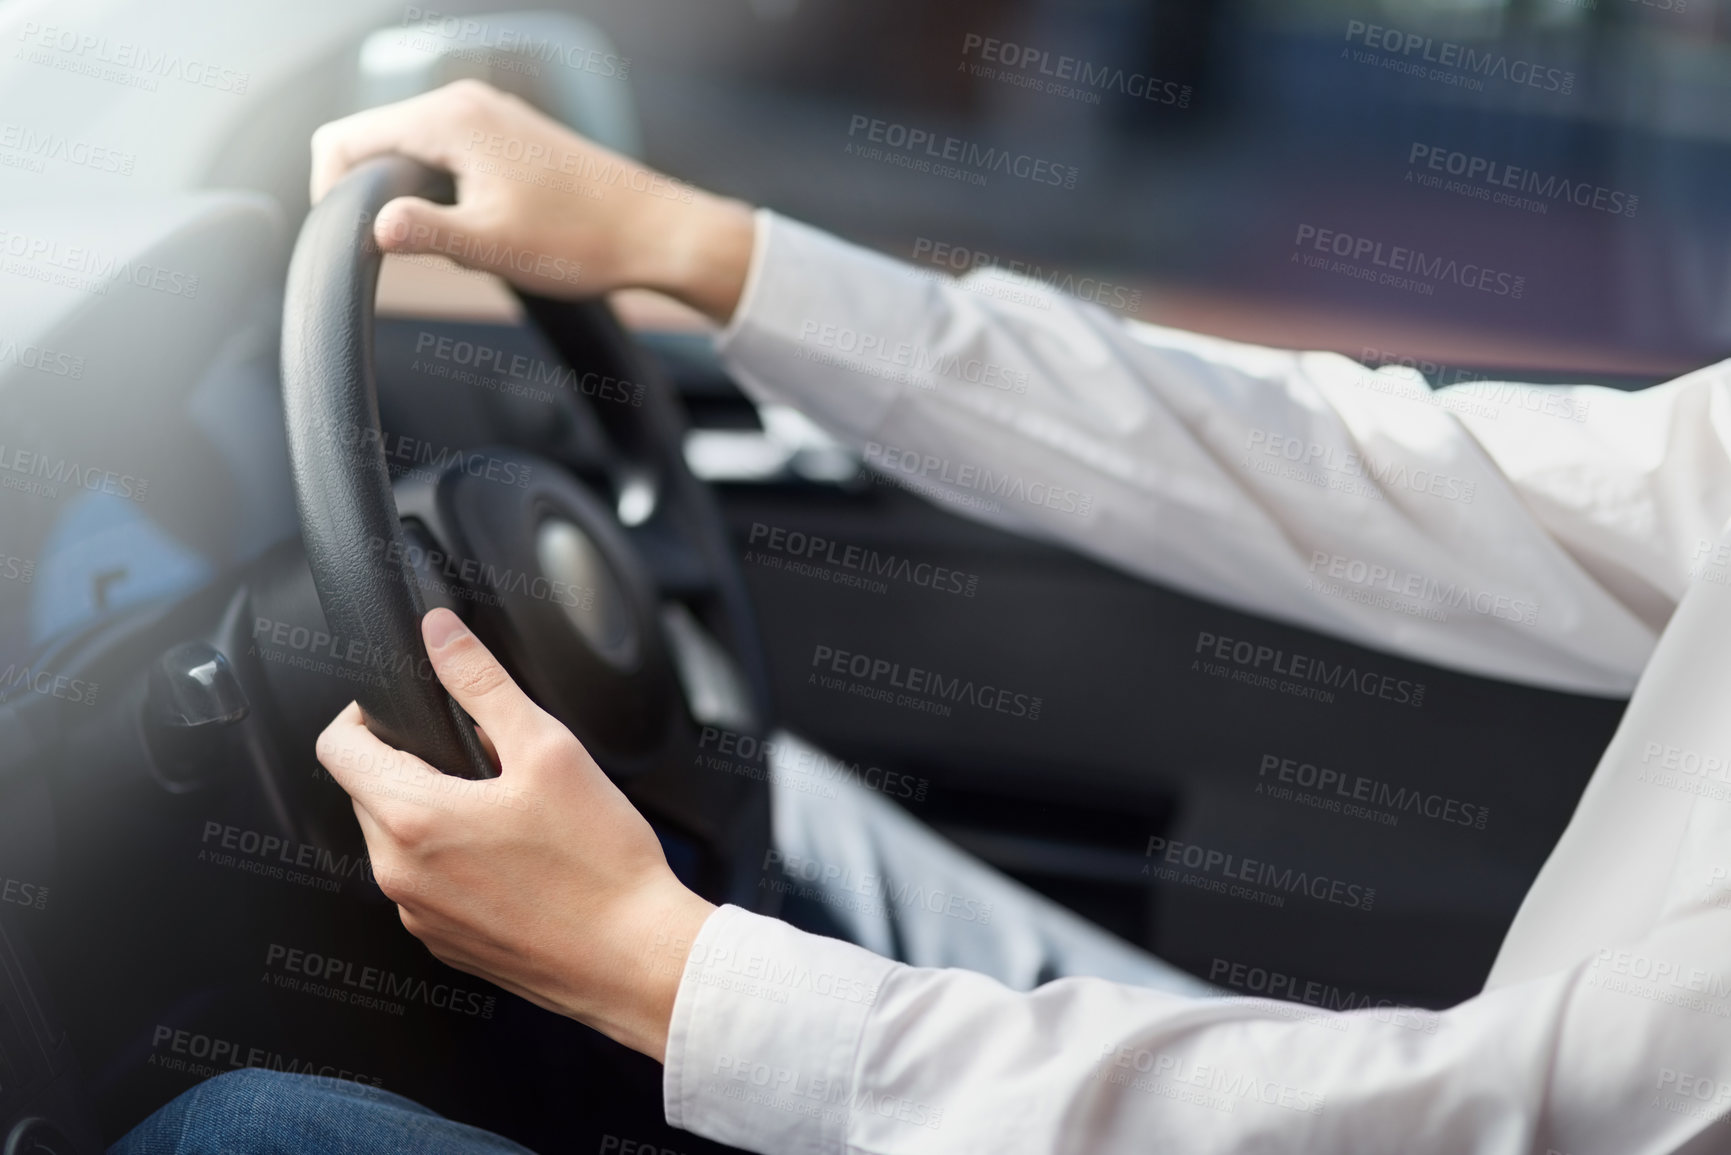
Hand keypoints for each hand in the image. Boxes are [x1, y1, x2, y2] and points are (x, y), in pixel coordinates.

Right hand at [309, 79, 755, 322]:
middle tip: (399, 251)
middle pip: (373, 138)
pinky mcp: (507, 136)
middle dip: (370, 194)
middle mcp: (465, 103)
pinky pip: (444, 153)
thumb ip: (424, 232)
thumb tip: (371, 228)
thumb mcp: (491, 246)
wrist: (654, 232)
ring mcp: (488, 116)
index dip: (330, 191)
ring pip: (409, 149)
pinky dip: (439, 189)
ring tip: (446, 242)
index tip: (350, 239)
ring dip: (407, 195)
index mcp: (450, 120)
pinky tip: (474, 228)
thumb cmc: (582, 240)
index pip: (345, 138)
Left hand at [315, 607, 714, 1060]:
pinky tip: (515, 857)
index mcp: (413, 819)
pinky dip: (452, 860)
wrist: (635, 958)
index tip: (407, 708)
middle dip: (411, 763)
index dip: (364, 712)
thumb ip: (483, 683)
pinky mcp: (444, 943)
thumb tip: (442, 634)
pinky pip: (424, 884)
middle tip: (484, 758)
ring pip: (396, 839)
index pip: (336, 748)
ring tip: (507, 810)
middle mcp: (399, 874)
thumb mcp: (548, 749)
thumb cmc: (600, 865)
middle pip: (365, 792)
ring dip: (432, 812)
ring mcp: (418, 916)